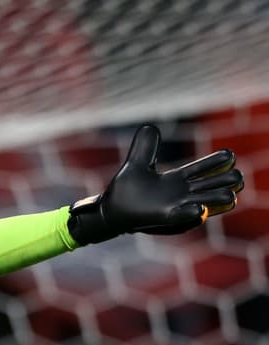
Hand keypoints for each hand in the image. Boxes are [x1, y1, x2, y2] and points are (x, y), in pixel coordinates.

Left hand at [68, 124, 243, 244]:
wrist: (109, 212)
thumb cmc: (124, 191)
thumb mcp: (135, 164)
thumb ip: (145, 146)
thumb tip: (150, 127)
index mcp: (177, 179)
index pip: (205, 167)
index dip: (220, 161)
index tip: (229, 155)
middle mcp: (181, 193)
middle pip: (216, 184)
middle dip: (229, 180)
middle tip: (234, 178)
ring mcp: (176, 206)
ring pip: (209, 202)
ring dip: (221, 197)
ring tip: (228, 195)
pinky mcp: (165, 217)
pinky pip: (184, 216)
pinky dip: (193, 212)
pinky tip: (199, 208)